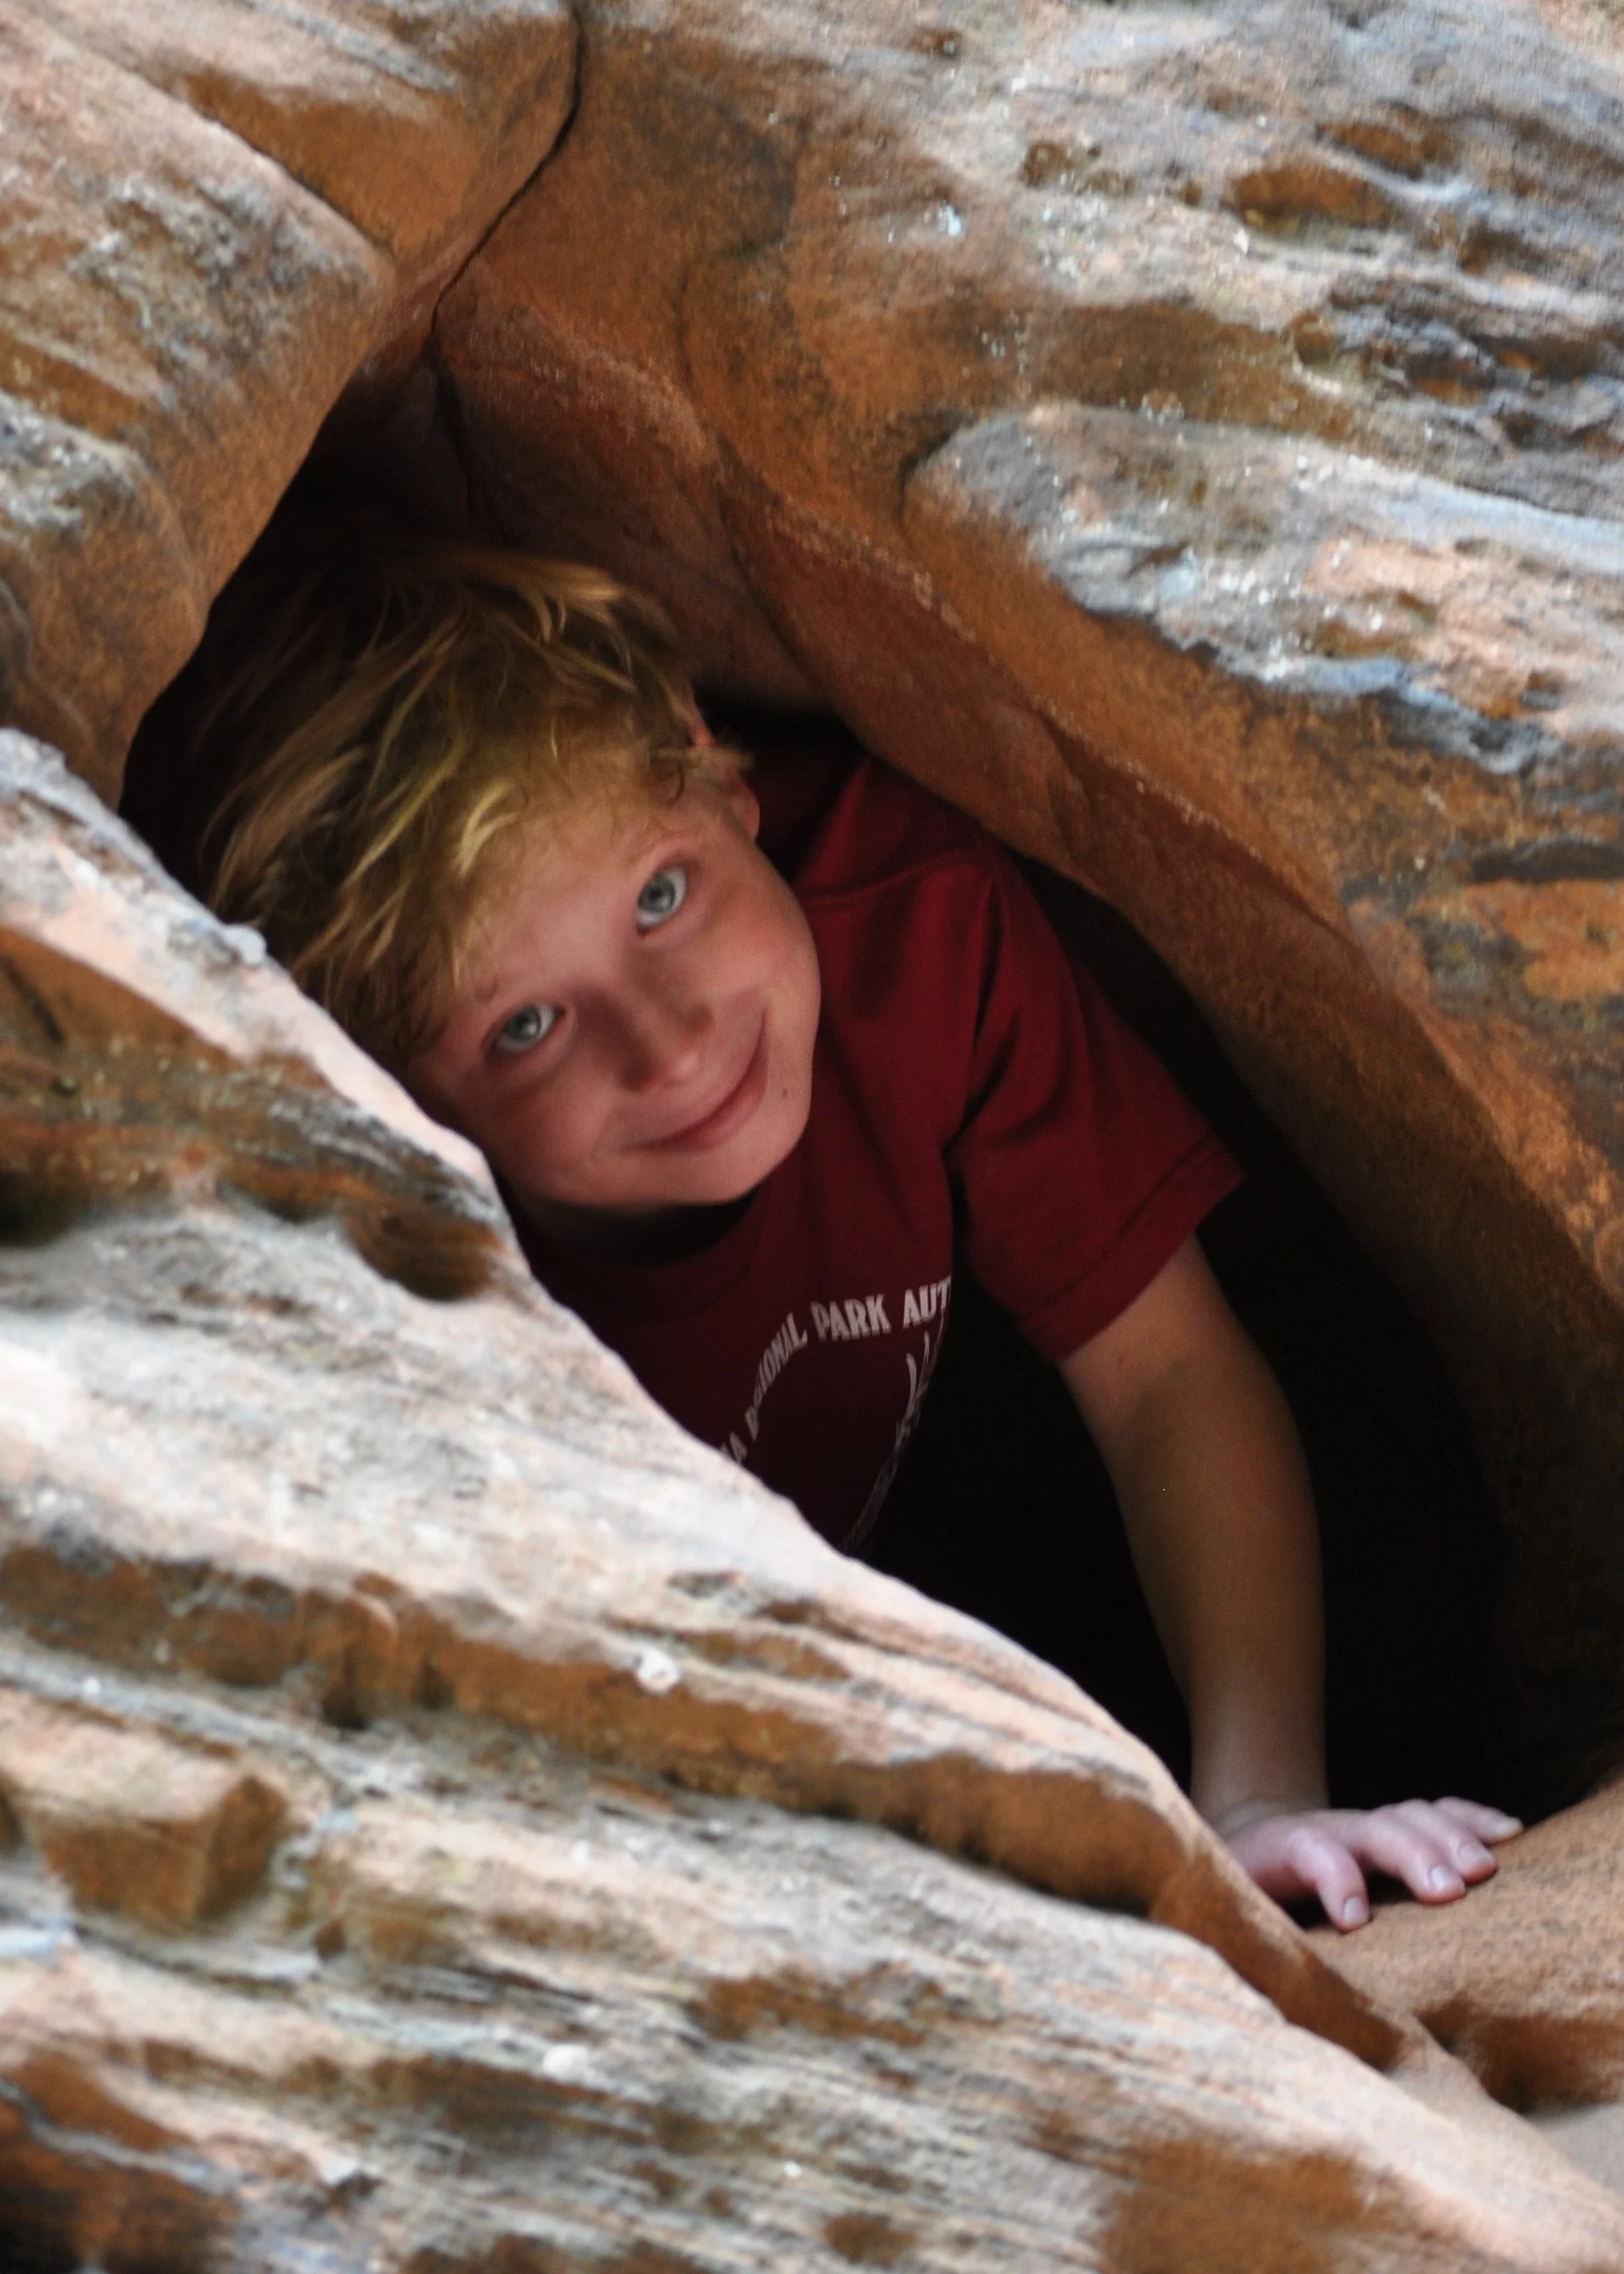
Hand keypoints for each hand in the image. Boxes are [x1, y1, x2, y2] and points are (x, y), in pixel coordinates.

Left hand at [1216, 1797, 1522, 1929]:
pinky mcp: (1393, 1828)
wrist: (1248, 1840)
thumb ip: (1240, 1938)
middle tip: (1450, 1890)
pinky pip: (1437, 1813)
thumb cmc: (1243, 1891)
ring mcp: (1365, 1825)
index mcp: (1282, 1851)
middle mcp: (1329, 1830)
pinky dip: (1472, 1820)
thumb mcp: (1227, 1912)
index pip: (1309, 1850)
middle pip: (1373, 1829)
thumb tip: (1244, 1986)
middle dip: (1411, 1855)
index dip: (1334, 1878)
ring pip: (1410, 1817)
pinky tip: (1510, 1834)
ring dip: (1450, 1838)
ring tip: (1485, 1868)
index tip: (1355, 1919)